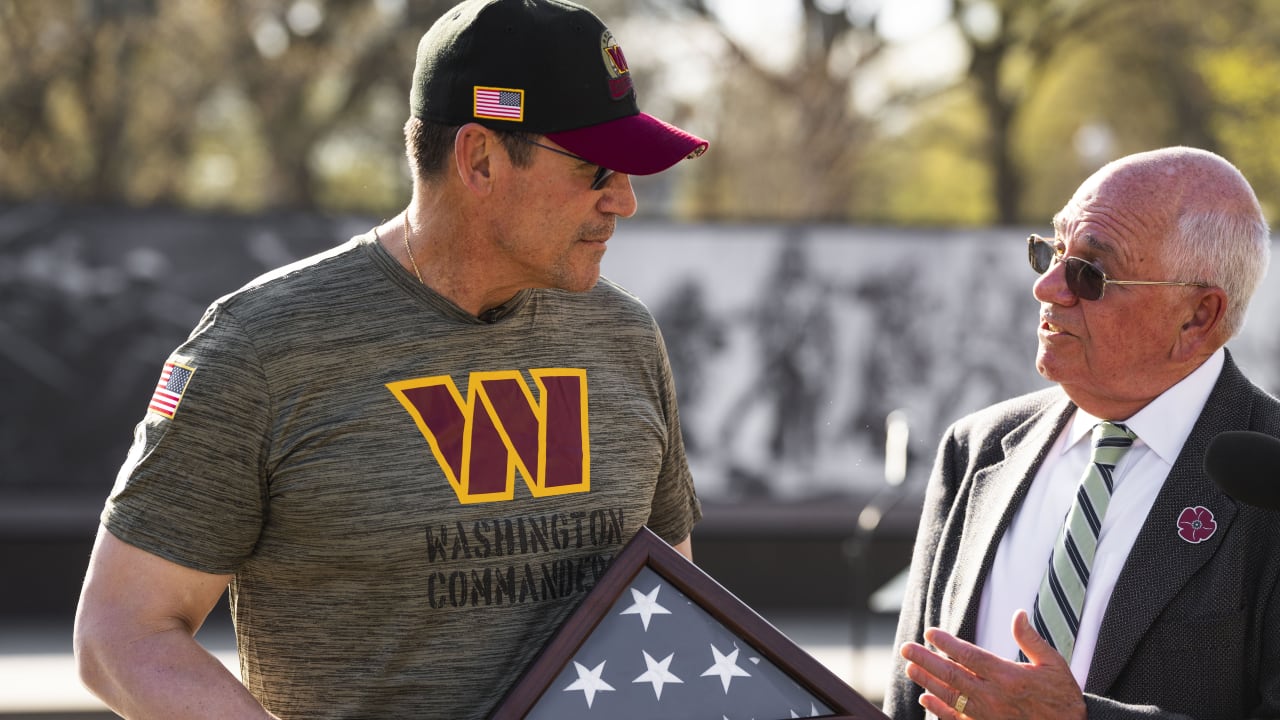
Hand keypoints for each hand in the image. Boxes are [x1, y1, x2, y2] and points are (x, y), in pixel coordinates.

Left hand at [898, 610, 1086, 719]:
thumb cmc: (1063, 699)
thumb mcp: (1054, 665)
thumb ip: (1031, 639)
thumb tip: (1018, 614)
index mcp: (1010, 677)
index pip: (970, 656)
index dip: (947, 644)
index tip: (931, 633)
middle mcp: (994, 697)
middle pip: (952, 675)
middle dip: (926, 660)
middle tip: (907, 648)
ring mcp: (988, 716)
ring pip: (950, 697)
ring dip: (927, 681)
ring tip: (911, 668)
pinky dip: (938, 710)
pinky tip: (926, 699)